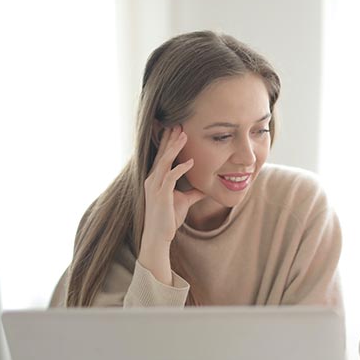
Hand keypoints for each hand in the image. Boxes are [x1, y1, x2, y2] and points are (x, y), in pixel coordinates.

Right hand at [139, 126, 205, 283]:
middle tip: (178, 123)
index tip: (176, 128)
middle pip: (161, 154)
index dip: (168, 141)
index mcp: (156, 179)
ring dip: (174, 148)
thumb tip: (208, 187)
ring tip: (184, 135)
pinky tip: (191, 162)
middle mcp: (152, 179)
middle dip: (170, 138)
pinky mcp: (160, 195)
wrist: (159, 236)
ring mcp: (154, 186)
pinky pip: (170, 177)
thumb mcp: (184, 201)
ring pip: (164, 162)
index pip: (162, 156)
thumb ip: (194, 192)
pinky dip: (180, 168)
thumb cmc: (168, 218)